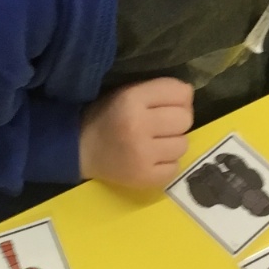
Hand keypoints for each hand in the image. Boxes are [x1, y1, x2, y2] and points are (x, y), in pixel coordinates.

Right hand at [79, 78, 193, 190]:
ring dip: (173, 144)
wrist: (80, 150)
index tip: (167, 105)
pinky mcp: (145, 177)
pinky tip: (152, 159)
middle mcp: (139, 125)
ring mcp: (143, 154)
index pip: (181, 92)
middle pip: (185, 119)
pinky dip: (167, 164)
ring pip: (183, 145)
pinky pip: (175, 168)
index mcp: (132, 98)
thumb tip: (189, 96)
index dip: (179, 98)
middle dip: (177, 121)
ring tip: (155, 144)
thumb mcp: (126, 93)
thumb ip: (157, 91)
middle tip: (161, 126)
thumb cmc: (106, 117)